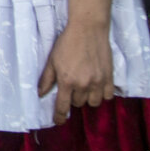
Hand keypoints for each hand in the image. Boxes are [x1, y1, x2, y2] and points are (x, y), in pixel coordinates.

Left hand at [38, 0, 115, 124]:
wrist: (88, 29)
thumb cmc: (67, 43)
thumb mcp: (52, 60)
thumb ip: (47, 78)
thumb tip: (40, 94)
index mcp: (67, 81)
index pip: (62, 107)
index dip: (59, 117)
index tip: (58, 121)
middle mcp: (83, 84)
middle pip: (78, 104)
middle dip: (73, 98)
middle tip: (71, 86)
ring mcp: (98, 82)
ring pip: (93, 103)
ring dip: (87, 98)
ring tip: (84, 87)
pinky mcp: (109, 77)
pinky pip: (107, 96)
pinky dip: (102, 94)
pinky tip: (97, 85)